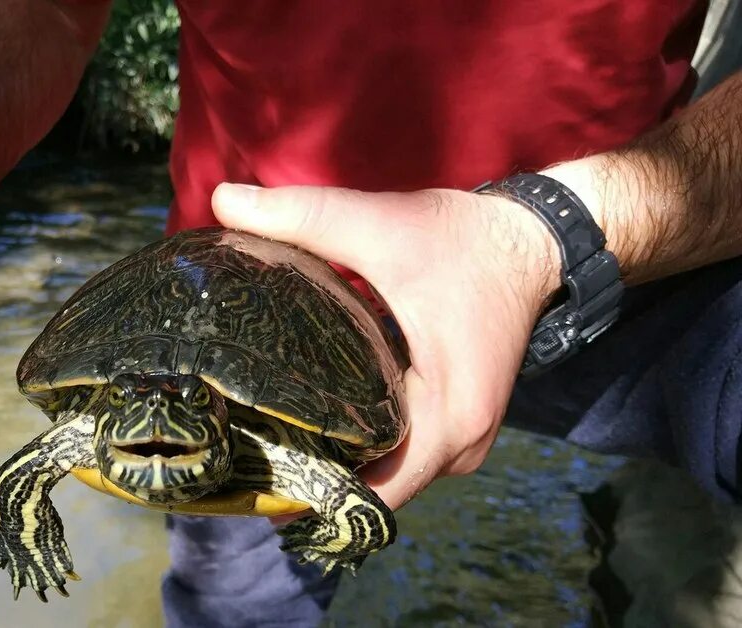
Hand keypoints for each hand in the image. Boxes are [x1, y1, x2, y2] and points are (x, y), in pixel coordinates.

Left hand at [210, 183, 560, 514]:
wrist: (533, 239)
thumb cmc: (463, 238)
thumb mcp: (379, 225)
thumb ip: (301, 216)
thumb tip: (221, 199)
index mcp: (448, 416)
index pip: (372, 494)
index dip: (311, 493)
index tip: (252, 474)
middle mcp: (461, 445)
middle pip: (373, 491)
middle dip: (312, 480)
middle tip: (242, 455)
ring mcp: (461, 440)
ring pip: (386, 476)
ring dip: (335, 464)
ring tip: (263, 443)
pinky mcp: (455, 425)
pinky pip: (399, 454)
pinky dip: (359, 446)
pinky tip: (307, 425)